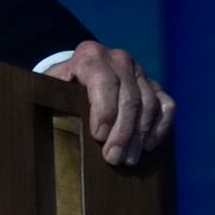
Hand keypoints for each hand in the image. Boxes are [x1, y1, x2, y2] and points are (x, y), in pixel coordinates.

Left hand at [45, 40, 175, 165]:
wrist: (79, 73)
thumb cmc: (61, 85)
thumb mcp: (50, 85)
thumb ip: (49, 95)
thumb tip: (47, 120)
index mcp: (90, 55)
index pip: (104, 82)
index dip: (104, 111)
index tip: (98, 136)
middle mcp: (119, 59)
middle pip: (129, 98)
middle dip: (122, 132)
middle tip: (113, 158)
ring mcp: (140, 72)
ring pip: (149, 105)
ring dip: (139, 136)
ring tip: (128, 159)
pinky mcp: (154, 85)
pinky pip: (167, 106)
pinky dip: (160, 127)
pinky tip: (147, 146)